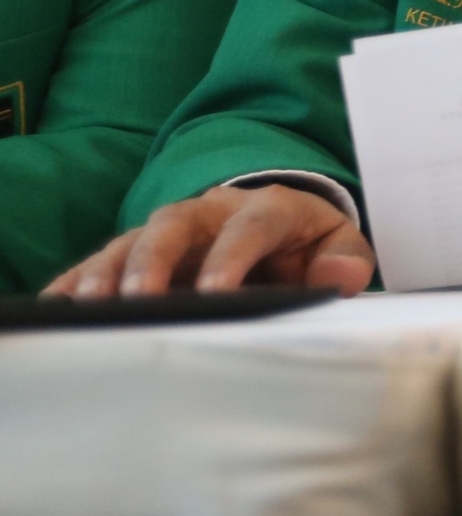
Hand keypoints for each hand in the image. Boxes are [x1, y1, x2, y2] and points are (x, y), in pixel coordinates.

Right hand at [47, 184, 372, 298]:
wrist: (276, 229)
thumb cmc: (304, 243)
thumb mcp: (336, 245)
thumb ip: (346, 259)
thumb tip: (342, 278)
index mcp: (266, 208)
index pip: (251, 225)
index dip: (232, 256)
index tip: (217, 294)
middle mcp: (209, 213)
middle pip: (175, 223)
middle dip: (156, 258)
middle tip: (142, 299)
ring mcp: (168, 232)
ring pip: (131, 241)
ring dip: (110, 272)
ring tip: (94, 307)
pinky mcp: (136, 253)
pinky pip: (99, 261)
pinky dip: (76, 281)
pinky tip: (60, 304)